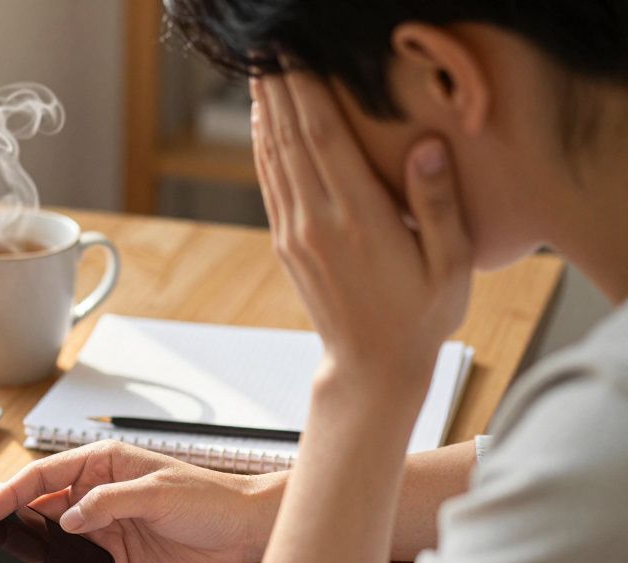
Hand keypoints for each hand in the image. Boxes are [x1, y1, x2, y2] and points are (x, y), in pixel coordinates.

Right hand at [0, 440, 278, 562]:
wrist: (246, 530)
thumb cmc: (211, 497)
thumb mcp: (158, 492)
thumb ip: (109, 502)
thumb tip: (69, 517)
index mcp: (102, 463)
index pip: (44, 476)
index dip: (11, 493)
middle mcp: (97, 493)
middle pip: (42, 509)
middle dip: (12, 528)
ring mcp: (105, 525)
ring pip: (55, 539)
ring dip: (32, 554)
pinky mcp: (118, 556)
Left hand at [252, 71, 472, 386]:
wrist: (371, 366)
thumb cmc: (421, 315)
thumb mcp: (450, 264)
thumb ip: (437, 204)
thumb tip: (428, 147)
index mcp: (359, 219)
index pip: (325, 138)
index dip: (306, 91)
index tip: (296, 55)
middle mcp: (317, 221)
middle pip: (290, 138)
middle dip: (279, 89)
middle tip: (269, 48)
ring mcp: (295, 232)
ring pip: (273, 157)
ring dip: (264, 111)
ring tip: (260, 71)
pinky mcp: (286, 243)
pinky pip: (270, 182)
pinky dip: (263, 146)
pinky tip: (262, 122)